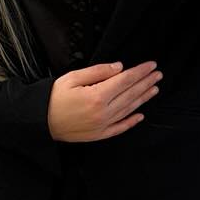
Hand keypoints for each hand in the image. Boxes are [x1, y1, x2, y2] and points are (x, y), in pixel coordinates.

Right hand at [47, 60, 161, 142]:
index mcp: (97, 96)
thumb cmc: (53, 98)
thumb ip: (98, 71)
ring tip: (154, 88)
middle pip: (131, 94)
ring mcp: (103, 125)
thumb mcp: (72, 77)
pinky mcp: (99, 134)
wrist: (41, 121)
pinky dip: (132, 121)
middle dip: (146, 82)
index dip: (140, 72)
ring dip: (143, 98)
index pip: (125, 80)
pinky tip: (141, 115)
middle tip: (158, 74)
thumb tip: (119, 68)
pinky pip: (120, 127)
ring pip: (129, 109)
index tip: (151, 65)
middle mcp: (104, 112)